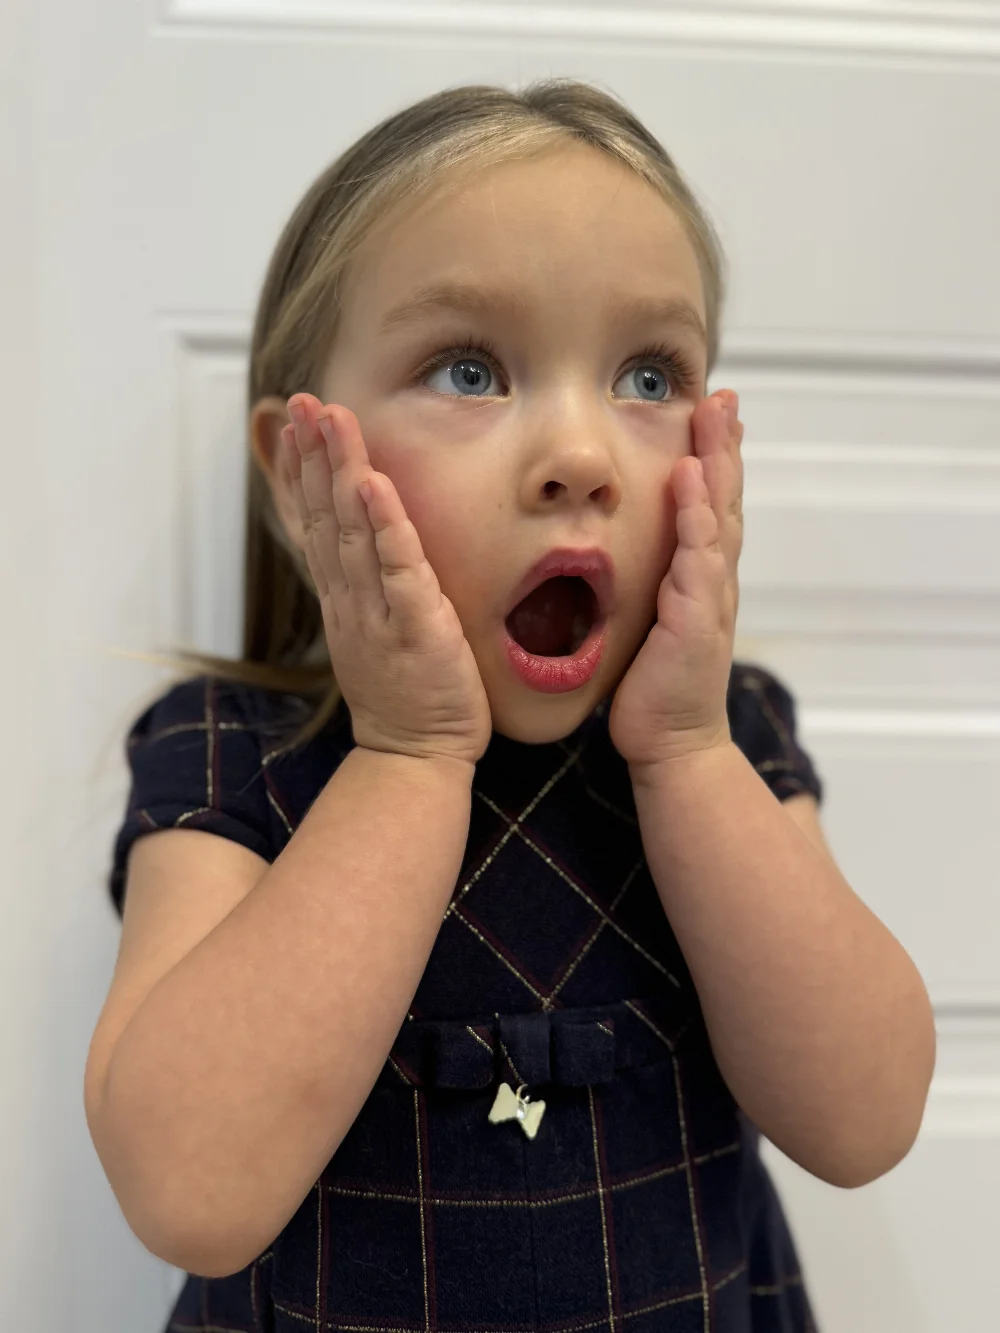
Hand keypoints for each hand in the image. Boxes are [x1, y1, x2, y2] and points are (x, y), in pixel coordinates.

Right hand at [285, 393, 492, 768]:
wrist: (415, 758)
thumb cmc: (405, 695)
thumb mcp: (372, 633)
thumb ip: (365, 587)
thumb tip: (358, 545)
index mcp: (342, 599)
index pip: (315, 523)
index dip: (304, 470)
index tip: (300, 421)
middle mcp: (350, 599)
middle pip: (324, 516)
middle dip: (314, 456)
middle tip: (306, 401)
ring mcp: (378, 613)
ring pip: (353, 531)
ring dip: (341, 472)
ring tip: (333, 420)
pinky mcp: (415, 628)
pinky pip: (398, 569)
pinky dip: (385, 526)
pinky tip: (374, 484)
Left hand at [608, 389, 742, 771]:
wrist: (670, 744)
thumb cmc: (654, 689)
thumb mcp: (649, 624)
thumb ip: (648, 587)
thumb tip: (621, 555)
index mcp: (699, 580)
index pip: (709, 508)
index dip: (712, 459)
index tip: (708, 412)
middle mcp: (713, 582)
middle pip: (724, 500)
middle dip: (725, 446)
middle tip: (723, 396)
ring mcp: (710, 599)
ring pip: (719, 519)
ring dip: (718, 465)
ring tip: (715, 418)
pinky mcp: (696, 620)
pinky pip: (699, 559)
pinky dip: (696, 518)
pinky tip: (689, 481)